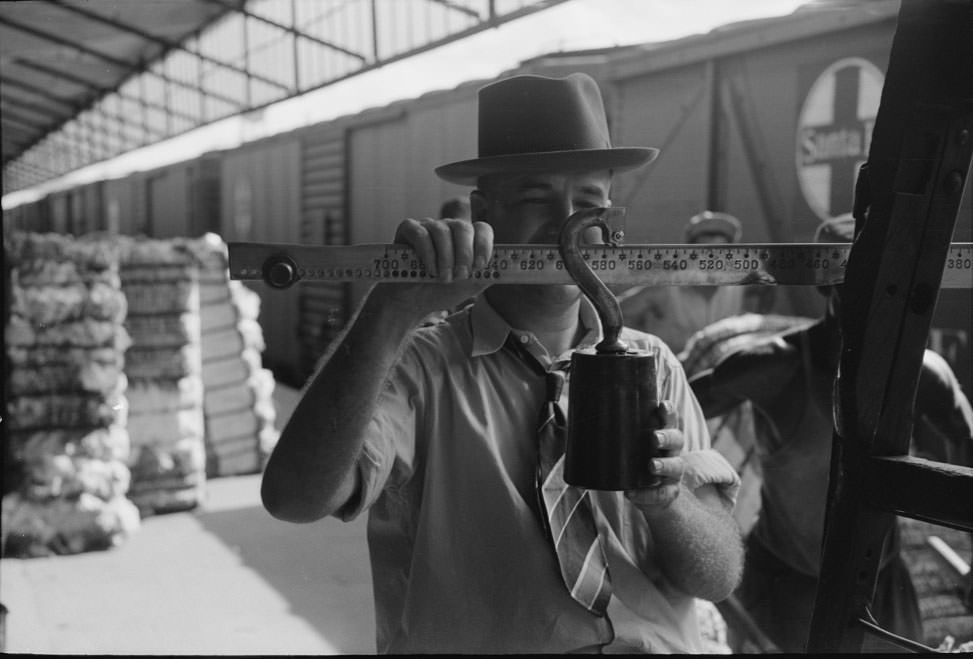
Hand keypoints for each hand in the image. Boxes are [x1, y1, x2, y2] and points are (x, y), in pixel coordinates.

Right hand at [372, 217, 493, 316]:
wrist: (411, 302)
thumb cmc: (440, 291)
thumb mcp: (470, 286)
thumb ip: (487, 274)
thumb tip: (505, 267)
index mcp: (466, 238)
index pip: (482, 228)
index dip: (484, 244)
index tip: (480, 265)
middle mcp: (448, 228)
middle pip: (463, 227)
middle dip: (464, 254)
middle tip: (460, 275)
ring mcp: (427, 227)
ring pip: (441, 230)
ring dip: (445, 258)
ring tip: (443, 278)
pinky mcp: (407, 230)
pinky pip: (420, 234)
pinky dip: (427, 254)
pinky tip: (429, 271)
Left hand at [625, 401, 685, 513]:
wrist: (647, 495)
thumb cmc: (637, 463)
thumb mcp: (631, 447)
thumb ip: (619, 436)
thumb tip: (586, 423)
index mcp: (665, 436)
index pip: (670, 420)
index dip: (669, 412)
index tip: (663, 405)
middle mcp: (673, 452)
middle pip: (677, 439)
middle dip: (667, 437)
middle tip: (654, 437)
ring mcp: (674, 473)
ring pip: (676, 465)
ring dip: (664, 465)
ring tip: (651, 465)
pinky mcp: (669, 492)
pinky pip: (662, 493)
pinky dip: (647, 494)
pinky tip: (632, 494)